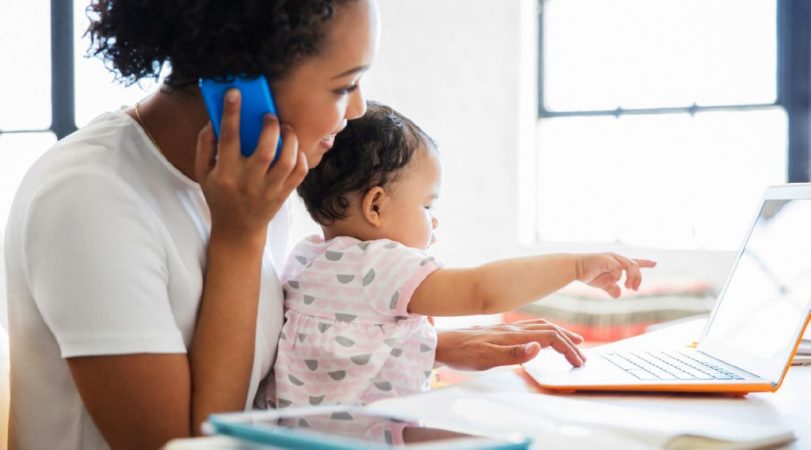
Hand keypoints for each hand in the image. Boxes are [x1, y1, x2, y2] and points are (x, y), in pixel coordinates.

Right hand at [195, 89, 307, 240]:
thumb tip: (213, 119)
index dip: (231, 113)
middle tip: (270, 115)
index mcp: (225, 174)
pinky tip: (293, 147)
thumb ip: (204, 146)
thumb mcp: (203, 173)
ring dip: (289, 140)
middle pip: (264, 151)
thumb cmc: (219, 195)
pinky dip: (299, 157)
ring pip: (285, 162)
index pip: (229, 139)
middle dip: (269, 128)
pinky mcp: (283, 195)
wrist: (237, 229)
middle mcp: (248, 182)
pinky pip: (298, 174)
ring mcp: (268, 190)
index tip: (235, 93)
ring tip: (286, 128)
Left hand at [434, 319, 585, 369]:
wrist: (442, 343)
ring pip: (540, 327)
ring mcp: (507, 329)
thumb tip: (538, 348)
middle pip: (548, 330)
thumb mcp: (486, 359)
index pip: (549, 338)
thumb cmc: (462, 353)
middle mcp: (513, 329)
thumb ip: (513, 354)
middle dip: (568, 341)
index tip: (579, 361)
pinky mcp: (501, 332)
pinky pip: (530, 328)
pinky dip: (544, 332)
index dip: (567, 349)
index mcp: (514, 335)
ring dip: (559, 334)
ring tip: (571, 341)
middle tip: (582, 353)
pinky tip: (541, 338)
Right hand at [575, 253, 655, 297]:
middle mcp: (616, 258)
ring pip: (629, 265)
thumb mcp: (603, 284)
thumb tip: (618, 294)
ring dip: (632, 277)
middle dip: (638, 278)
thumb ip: (612, 288)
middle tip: (634, 289)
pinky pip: (617, 267)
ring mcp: (611, 257)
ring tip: (629, 287)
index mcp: (617, 262)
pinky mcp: (605, 259)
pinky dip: (618, 276)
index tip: (655, 263)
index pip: (635, 262)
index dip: (645, 263)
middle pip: (635, 265)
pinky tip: (614, 281)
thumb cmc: (588, 274)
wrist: (575, 269)